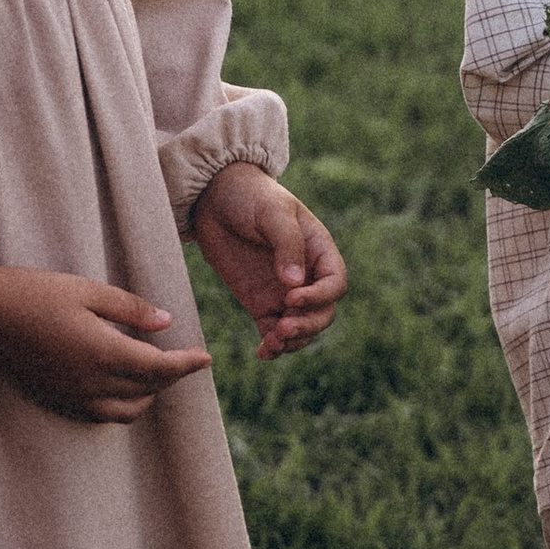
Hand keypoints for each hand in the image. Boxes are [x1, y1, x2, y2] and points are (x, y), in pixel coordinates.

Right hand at [0, 261, 212, 421]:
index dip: (187, 365)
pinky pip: (100, 415)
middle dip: (170, 376)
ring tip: (153, 371)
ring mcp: (71, 395)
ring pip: (126, 410)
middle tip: (182, 356)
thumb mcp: (87, 290)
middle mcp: (90, 382)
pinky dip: (122, 405)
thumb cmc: (35, 293)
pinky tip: (121, 385)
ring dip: (147, 395)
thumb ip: (130, 309)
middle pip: (147, 390)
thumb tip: (167, 322)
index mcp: (103, 353)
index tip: (207, 358)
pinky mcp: (56, 399)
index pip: (160, 369)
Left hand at [190, 163, 347, 360]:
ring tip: (271, 343)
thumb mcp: (272, 212)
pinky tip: (263, 352)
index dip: (320, 297)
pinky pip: (274, 331)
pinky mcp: (261, 303)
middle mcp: (307, 275)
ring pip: (301, 327)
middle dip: (307, 325)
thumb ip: (287, 245)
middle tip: (283, 328)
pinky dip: (273, 345)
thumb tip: (295, 283)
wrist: (214, 198)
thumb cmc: (251, 196)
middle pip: (322, 313)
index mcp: (319, 251)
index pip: (335, 284)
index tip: (291, 296)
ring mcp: (284, 292)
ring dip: (292, 340)